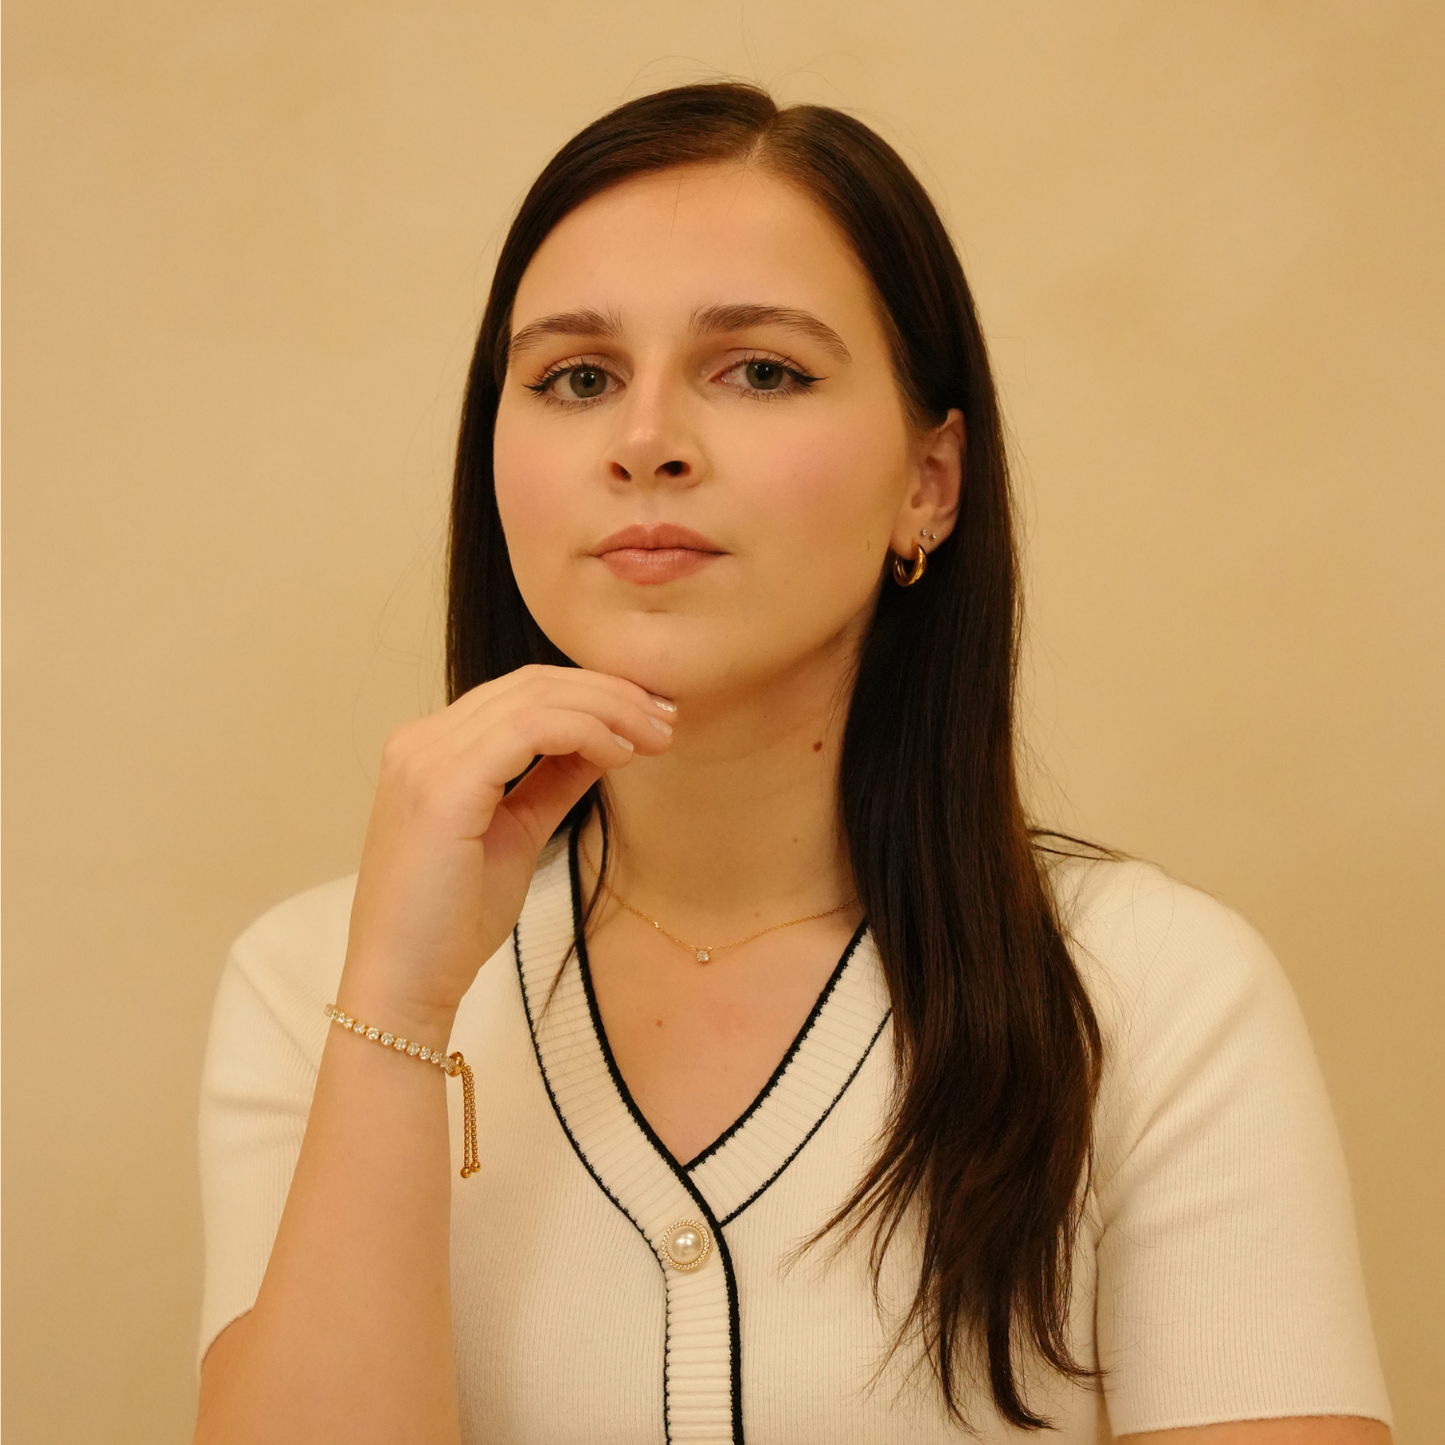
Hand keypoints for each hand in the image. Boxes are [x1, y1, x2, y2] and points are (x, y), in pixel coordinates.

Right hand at [338, 664, 673, 1034]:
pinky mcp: (442, 787)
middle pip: (531, 683)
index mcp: (431, 748)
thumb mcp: (517, 833)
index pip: (522, 691)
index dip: (593, 693)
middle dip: (610, 693)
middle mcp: (421, 740)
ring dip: (608, 710)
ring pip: (535, 698)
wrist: (403, 984)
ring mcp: (425, 758)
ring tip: (655, 738)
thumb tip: (605, 742)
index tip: (650, 716)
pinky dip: (584, 732)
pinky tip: (619, 755)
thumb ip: (552, 781)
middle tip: (667, 719)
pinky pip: (528, 730)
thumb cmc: (453, 923)